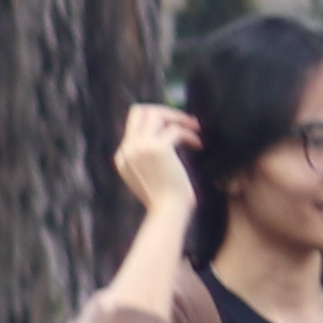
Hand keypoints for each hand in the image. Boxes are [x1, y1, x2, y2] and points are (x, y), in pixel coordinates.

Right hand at [115, 101, 200, 223]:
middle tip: (185, 122)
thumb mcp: (149, 175)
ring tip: (195, 129)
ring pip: (156, 114)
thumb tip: (165, 136)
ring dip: (179, 118)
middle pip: (140, 111)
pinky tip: (199, 145)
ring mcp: (140, 147)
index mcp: (123, 155)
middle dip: (165, 112)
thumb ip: (148, 156)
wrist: (168, 211)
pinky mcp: (157, 148)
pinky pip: (175, 130)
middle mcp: (128, 148)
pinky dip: (190, 135)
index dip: (158, 120)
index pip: (134, 122)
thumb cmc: (165, 198)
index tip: (175, 128)